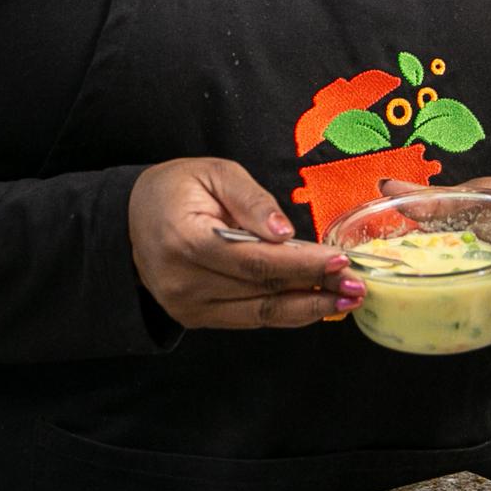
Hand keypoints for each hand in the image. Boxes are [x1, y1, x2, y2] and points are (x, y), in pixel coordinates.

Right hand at [129, 158, 363, 329]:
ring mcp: (187, 305)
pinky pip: (248, 318)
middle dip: (315, 289)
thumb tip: (286, 233)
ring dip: (307, 308)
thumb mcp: (214, 173)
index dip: (300, 264)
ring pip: (259, 312)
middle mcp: (183, 281)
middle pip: (261, 290)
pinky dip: (284, 312)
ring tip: (346, 299)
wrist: (133, 217)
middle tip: (357, 286)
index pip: (254, 260)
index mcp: (185, 240)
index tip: (338, 261)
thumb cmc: (177, 188)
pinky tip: (314, 304)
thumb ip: (251, 201)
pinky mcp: (194, 317)